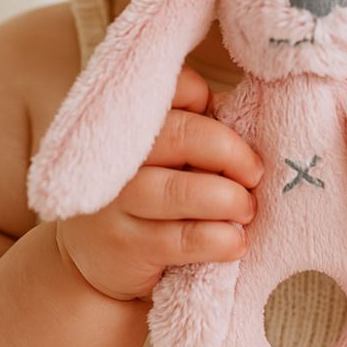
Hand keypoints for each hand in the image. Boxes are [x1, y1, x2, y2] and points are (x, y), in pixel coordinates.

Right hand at [55, 64, 264, 302]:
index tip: (219, 118)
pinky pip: (183, 238)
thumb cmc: (147, 191)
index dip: (201, 96)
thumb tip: (246, 116)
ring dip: (229, 199)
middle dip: (231, 153)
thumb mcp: (164, 152)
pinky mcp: (125, 247)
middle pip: (183, 136)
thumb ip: (195, 126)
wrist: (92, 260)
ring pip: (181, 190)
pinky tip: (235, 241)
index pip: (171, 86)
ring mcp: (115, 201)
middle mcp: (120, 156)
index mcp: (132, 120)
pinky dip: (219, 239)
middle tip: (254, 173)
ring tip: (247, 209)